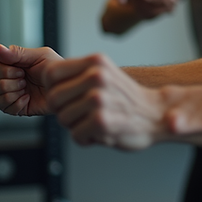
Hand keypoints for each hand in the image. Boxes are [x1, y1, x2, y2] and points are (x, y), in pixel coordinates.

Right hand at [0, 44, 62, 115]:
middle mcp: (10, 80)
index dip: (3, 71)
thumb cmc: (57, 69)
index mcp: (13, 66)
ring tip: (25, 89)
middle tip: (24, 80)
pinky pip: (6, 109)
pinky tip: (28, 98)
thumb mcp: (39, 56)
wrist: (67, 87)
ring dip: (11, 93)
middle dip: (7, 83)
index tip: (20, 70)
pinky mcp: (18, 108)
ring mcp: (13, 95)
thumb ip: (17, 53)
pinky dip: (17, 104)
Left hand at [43, 53, 166, 149]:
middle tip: (83, 111)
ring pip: (63, 118)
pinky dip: (86, 138)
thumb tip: (46, 77)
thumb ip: (76, 74)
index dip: (54, 88)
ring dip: (76, 125)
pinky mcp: (102, 121)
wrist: (156, 114)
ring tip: (94, 120)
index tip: (67, 95)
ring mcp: (99, 99)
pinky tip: (100, 132)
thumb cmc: (126, 97)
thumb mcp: (103, 73)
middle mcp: (97, 76)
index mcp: (95, 62)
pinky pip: (76, 135)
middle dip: (64, 109)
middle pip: (53, 98)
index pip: (51, 73)